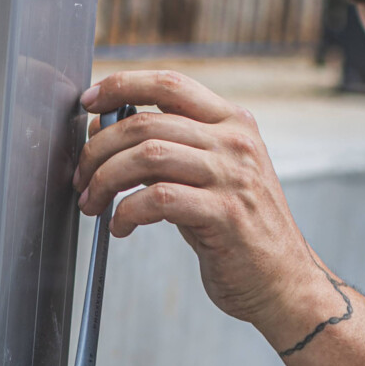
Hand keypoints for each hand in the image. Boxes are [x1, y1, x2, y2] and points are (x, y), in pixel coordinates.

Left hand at [75, 69, 325, 343]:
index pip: (169, 84)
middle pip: (146, 123)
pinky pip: (157, 199)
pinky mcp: (225, 214)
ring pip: (147, 157)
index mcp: (234, 122)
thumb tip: (106, 128)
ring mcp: (233, 177)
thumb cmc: (239, 232)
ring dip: (105, 180)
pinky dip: (126, 212)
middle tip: (81, 177)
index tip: (90, 100)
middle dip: (99, 150)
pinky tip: (120, 227)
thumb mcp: (209, 178)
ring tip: (93, 204)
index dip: (122, 85)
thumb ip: (168, 150)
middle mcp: (236, 142)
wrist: (283, 281)